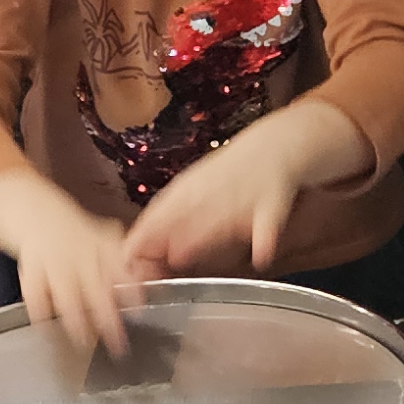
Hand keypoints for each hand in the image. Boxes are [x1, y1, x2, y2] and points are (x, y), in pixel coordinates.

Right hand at [0, 172, 141, 354]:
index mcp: (99, 246)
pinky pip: (35, 292)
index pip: (119, 269)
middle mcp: (78, 254)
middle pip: (95, 289)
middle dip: (106, 316)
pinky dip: (39, 309)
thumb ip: (119, 257)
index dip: (130, 289)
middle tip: (116, 339)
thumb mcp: (100, 235)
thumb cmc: (71, 230)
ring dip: (75, 319)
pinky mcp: (32, 268)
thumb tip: (145, 275)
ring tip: (83, 340)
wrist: (33, 210)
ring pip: (66, 294)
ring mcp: (54, 261)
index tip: (138, 309)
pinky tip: (45, 326)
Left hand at [123, 102, 374, 278]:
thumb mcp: (197, 189)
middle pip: (185, 211)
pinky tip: (261, 256)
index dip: (144, 230)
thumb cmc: (229, 175)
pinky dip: (266, 237)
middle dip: (162, 233)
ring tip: (180, 253)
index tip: (124, 254)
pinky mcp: (274, 200)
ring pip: (219, 214)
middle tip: (141, 258)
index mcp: (193, 185)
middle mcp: (213, 187)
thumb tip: (137, 250)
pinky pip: (270, 220)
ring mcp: (243, 192)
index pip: (162, 206)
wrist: (278, 144)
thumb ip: (172, 219)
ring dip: (200, 233)